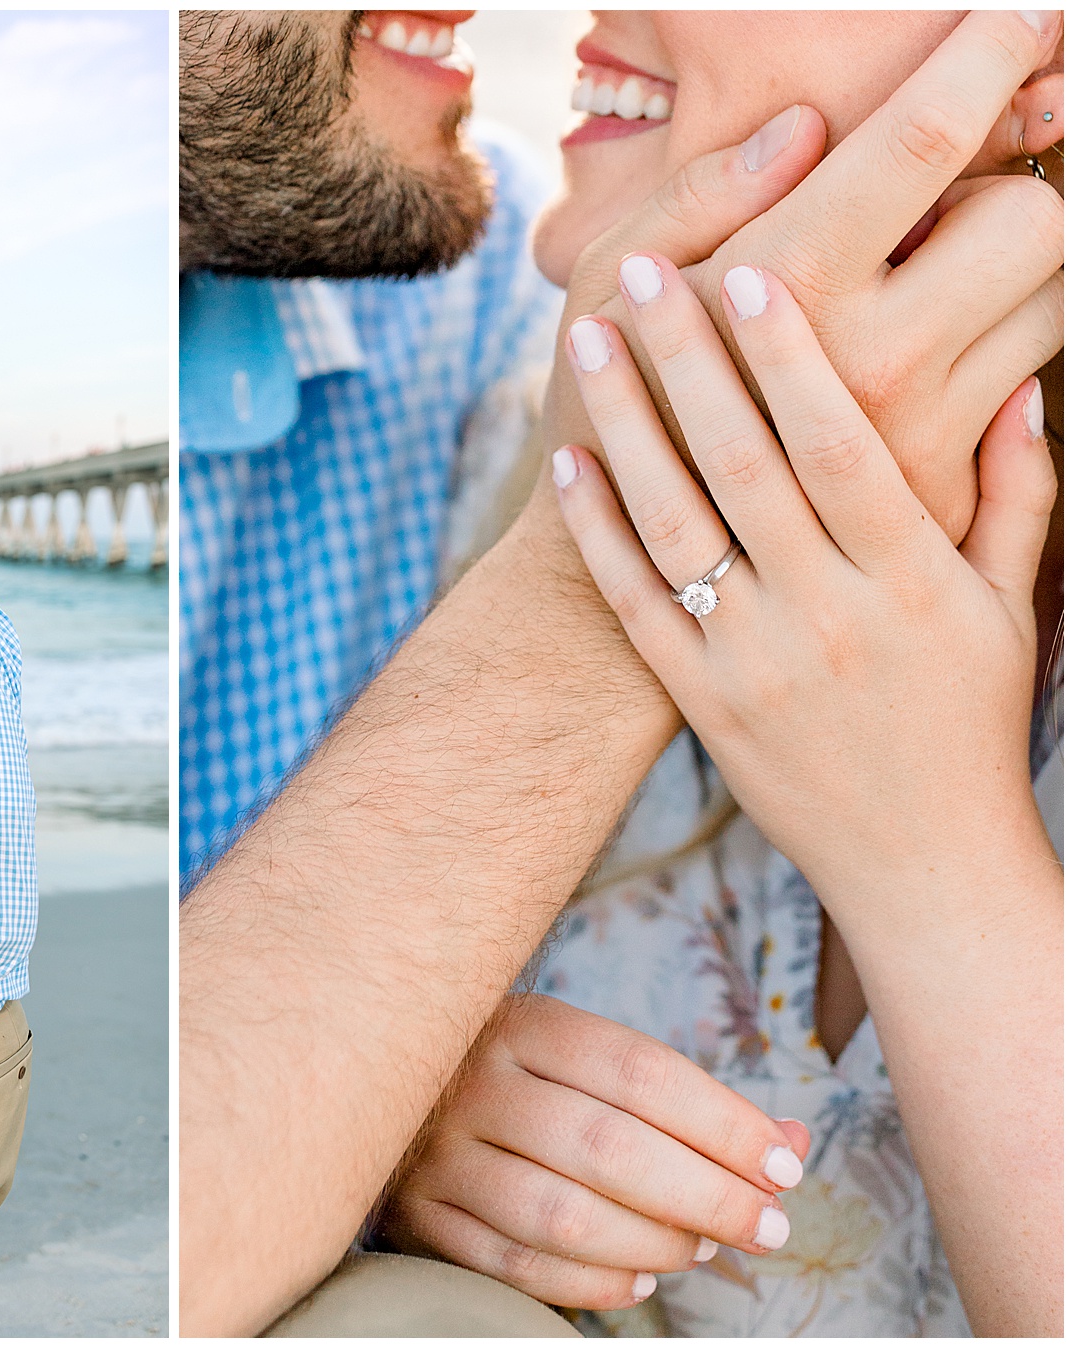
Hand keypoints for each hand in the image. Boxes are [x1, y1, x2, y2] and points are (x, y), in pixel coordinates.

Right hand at [375, 994, 809, 1310]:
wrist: (376, 1083)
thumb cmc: (520, 1080)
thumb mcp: (588, 1061)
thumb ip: (686, 1102)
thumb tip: (791, 1141)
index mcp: (522, 1023)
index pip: (640, 1072)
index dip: (722, 1124)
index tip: (782, 1167)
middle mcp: (472, 1082)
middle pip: (608, 1147)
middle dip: (707, 1196)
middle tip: (768, 1226)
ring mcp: (437, 1152)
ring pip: (563, 1215)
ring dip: (654, 1244)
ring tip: (701, 1249)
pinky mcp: (416, 1216)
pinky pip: (514, 1267)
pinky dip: (592, 1286)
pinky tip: (639, 1280)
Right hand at [547, 11, 1061, 543]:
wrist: (623, 579)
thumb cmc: (606, 403)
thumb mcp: (610, 277)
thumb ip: (699, 193)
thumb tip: (807, 128)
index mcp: (786, 281)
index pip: (927, 137)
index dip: (988, 55)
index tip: (1022, 13)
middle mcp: (869, 353)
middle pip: (1032, 213)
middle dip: (1006, 195)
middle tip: (946, 215)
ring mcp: (916, 428)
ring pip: (1056, 303)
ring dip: (1018, 280)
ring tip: (940, 292)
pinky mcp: (941, 489)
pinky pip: (1040, 389)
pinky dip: (1013, 355)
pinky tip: (951, 356)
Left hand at [552, 253, 1055, 909]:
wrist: (921, 863)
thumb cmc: (971, 721)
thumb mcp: (1015, 608)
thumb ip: (1017, 491)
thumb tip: (1025, 375)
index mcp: (910, 578)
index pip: (840, 446)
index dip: (790, 358)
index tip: (752, 275)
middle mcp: (825, 614)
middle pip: (742, 465)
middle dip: (688, 360)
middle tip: (644, 272)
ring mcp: (751, 660)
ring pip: (674, 522)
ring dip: (624, 425)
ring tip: (586, 340)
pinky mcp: (698, 699)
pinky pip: (636, 601)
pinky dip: (597, 530)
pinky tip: (567, 460)